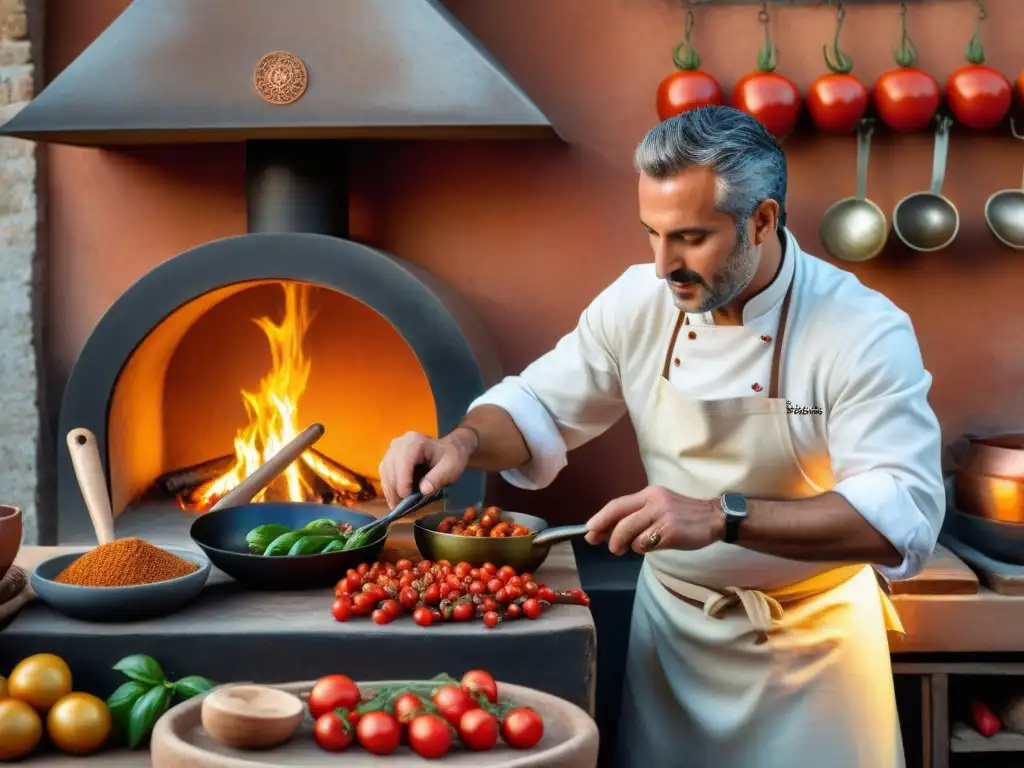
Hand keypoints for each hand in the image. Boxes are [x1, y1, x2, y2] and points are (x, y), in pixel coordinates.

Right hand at [378, 429, 477, 507]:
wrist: (449, 450)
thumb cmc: (451, 458)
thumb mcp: (451, 468)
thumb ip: (438, 478)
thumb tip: (424, 490)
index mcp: (414, 442)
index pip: (403, 461)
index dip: (403, 481)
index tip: (407, 498)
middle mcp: (399, 444)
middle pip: (391, 468)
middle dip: (396, 489)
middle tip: (404, 508)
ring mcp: (392, 451)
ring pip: (385, 473)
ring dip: (390, 491)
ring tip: (399, 508)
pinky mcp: (389, 460)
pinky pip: (384, 475)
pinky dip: (389, 489)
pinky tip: (396, 501)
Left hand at [584, 486, 722, 554]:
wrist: (715, 518)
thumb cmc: (684, 516)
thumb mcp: (659, 508)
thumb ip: (637, 516)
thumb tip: (609, 530)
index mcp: (648, 494)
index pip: (617, 504)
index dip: (599, 518)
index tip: (588, 530)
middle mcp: (654, 501)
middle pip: (619, 518)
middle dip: (607, 534)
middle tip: (605, 546)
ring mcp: (663, 515)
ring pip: (630, 532)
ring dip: (626, 544)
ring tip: (630, 548)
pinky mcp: (671, 531)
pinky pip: (646, 543)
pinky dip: (643, 548)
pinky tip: (652, 547)